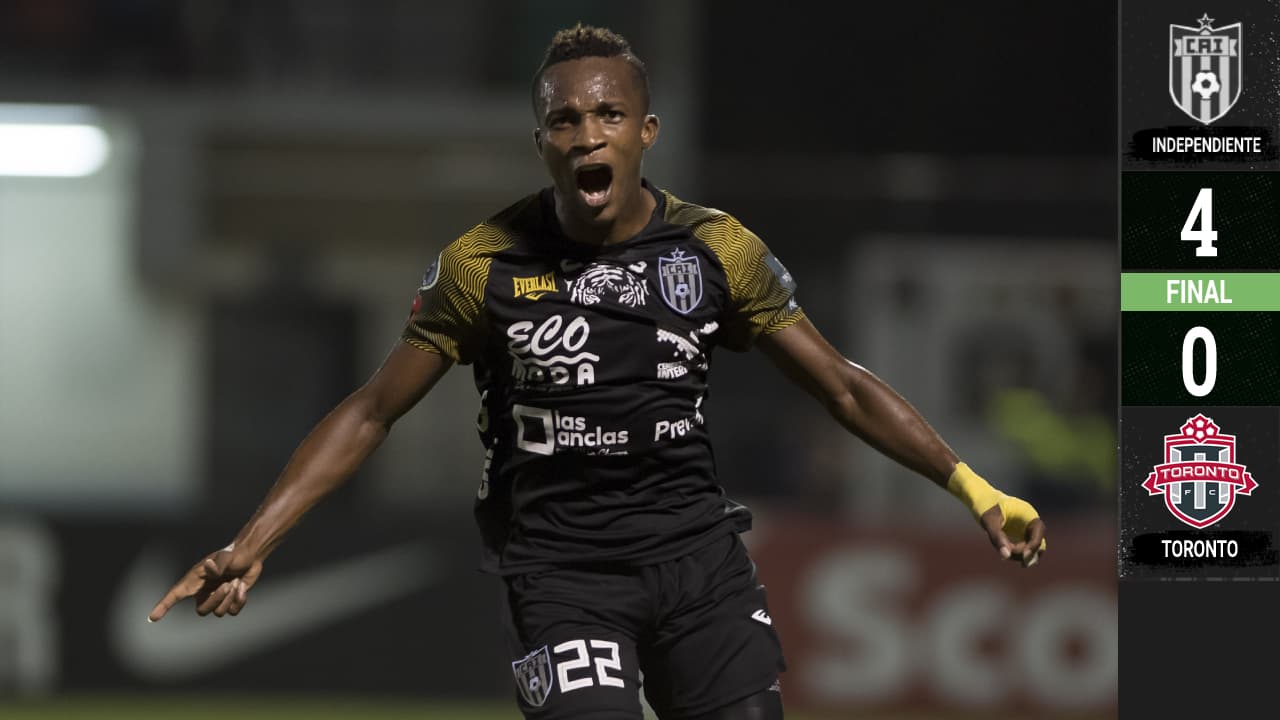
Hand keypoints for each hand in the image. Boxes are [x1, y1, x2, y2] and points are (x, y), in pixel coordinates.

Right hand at [147, 544, 262, 620]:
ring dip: (230, 599)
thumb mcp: (225, 557)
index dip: (163, 606)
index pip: (175, 595)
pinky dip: (240, 600)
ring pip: (218, 613)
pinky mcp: (229, 602)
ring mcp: (216, 599)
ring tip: (237, 582)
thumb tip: (209, 566)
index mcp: (195, 581)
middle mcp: (202, 592)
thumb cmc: (233, 554)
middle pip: (202, 611)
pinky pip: (232, 612)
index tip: (152, 617)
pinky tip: (242, 588)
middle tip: (228, 584)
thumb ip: (218, 564)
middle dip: (217, 599)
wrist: (250, 556)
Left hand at [979, 495, 1046, 567]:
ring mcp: (1025, 528)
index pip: (1038, 531)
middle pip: (1038, 542)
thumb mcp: (988, 521)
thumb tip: (1006, 556)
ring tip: (1003, 554)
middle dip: (1027, 553)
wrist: (979, 499)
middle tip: (1011, 558)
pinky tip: (1004, 555)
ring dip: (1020, 555)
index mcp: (1027, 513)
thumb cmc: (984, 506)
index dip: (1034, 544)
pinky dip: (1016, 553)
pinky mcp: (1019, 534)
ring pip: (1031, 547)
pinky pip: (1023, 547)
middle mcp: (1029, 521)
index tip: (1023, 556)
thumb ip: (997, 538)